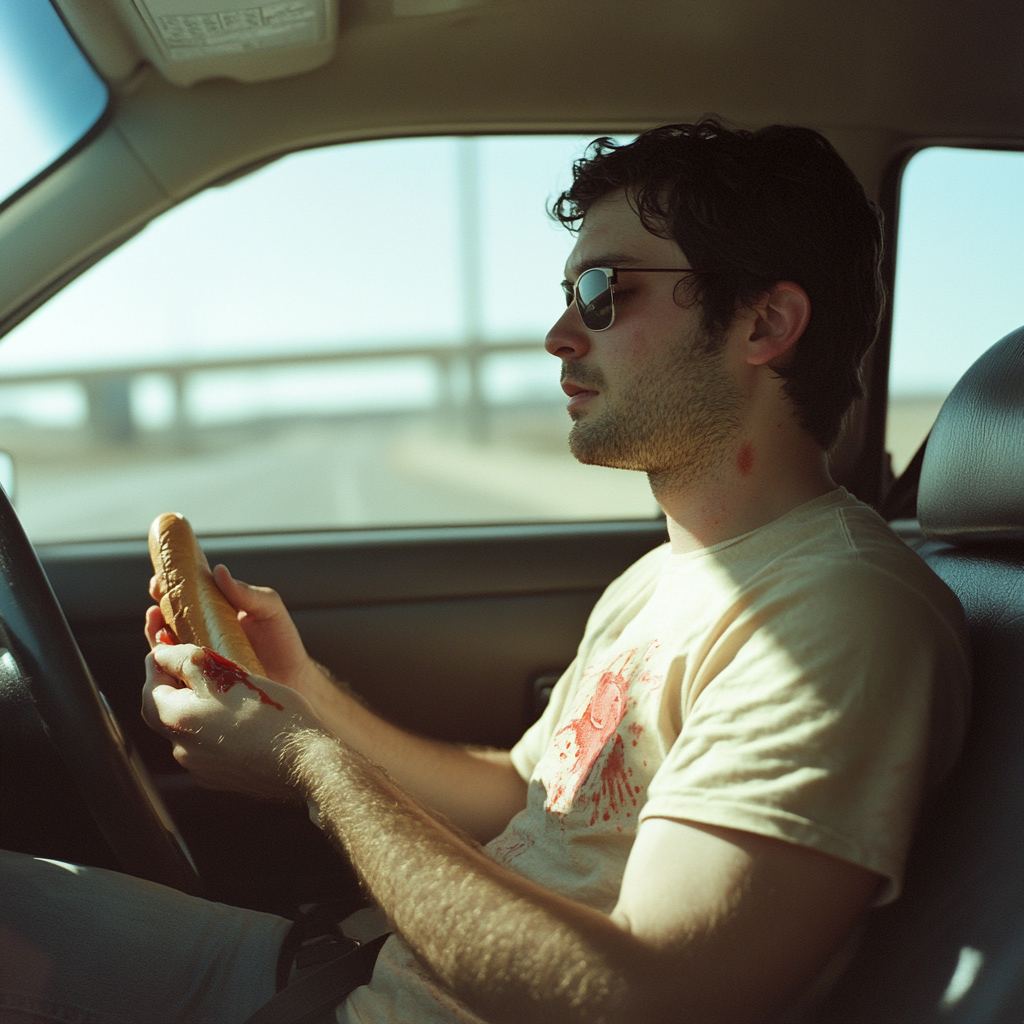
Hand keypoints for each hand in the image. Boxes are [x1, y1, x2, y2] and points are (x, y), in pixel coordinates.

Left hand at [141, 642, 320, 801]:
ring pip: (189, 729)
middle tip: (187, 665)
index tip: (168, 645)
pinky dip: (215, 728)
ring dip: (197, 707)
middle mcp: (183, 749)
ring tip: (222, 689)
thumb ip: (185, 660)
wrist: (303, 761)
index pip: (151, 686)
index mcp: (177, 720)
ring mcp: (202, 767)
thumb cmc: (268, 714)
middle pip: (166, 710)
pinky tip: (240, 717)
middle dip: (174, 686)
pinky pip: (210, 747)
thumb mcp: (224, 672)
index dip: (158, 662)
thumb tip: (161, 654)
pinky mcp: (223, 777)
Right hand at [146, 565, 319, 696]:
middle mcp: (202, 633)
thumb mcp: (269, 609)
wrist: (294, 680)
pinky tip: (164, 652)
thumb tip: (219, 571)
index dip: (171, 584)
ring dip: (155, 630)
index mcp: (217, 612)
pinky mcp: (199, 680)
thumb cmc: (282, 642)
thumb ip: (246, 593)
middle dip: (159, 604)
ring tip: (156, 620)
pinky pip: (174, 670)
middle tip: (157, 595)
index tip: (162, 577)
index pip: (187, 595)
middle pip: (169, 617)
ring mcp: (199, 657)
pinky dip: (164, 660)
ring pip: (166, 643)